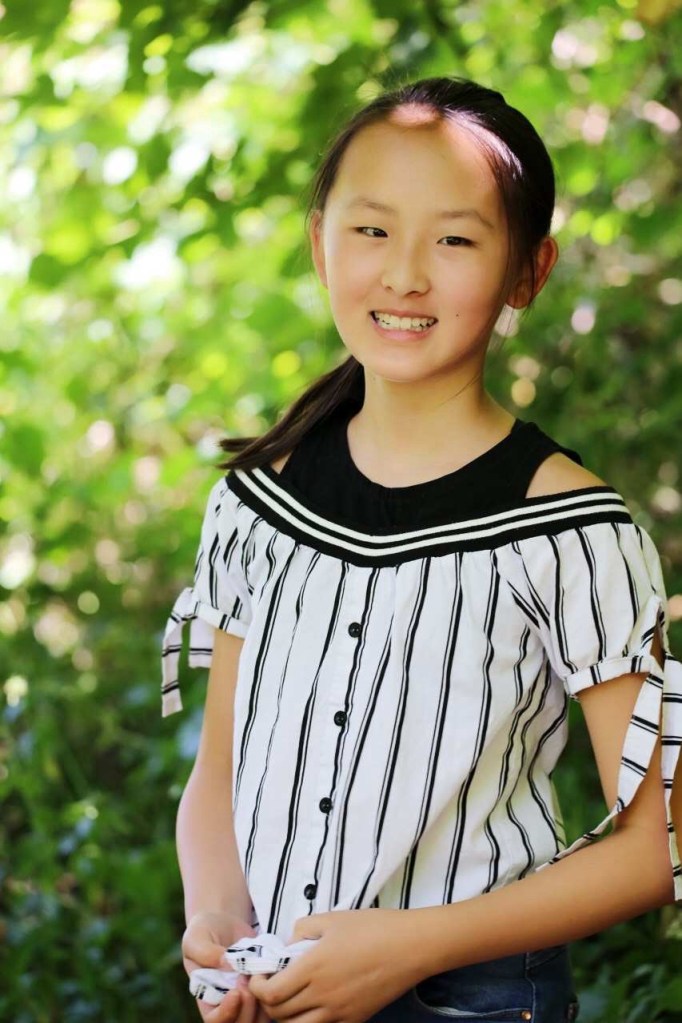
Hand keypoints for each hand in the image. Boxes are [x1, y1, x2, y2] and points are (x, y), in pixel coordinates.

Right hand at [182, 910, 271, 1022]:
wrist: (226, 920)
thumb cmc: (206, 930)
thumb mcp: (196, 937)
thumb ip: (205, 952)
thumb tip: (226, 964)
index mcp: (207, 998)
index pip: (214, 1021)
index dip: (225, 1014)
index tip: (235, 992)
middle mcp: (228, 1003)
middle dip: (247, 1008)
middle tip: (247, 980)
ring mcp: (248, 997)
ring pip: (260, 1019)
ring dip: (263, 1002)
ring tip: (260, 975)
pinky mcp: (265, 988)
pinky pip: (275, 1002)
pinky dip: (277, 991)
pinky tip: (273, 971)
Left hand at [247, 908, 420, 1022]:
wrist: (411, 946)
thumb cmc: (372, 927)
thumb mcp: (332, 918)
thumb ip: (302, 929)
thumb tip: (287, 945)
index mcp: (313, 968)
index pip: (269, 994)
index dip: (257, 986)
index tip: (260, 974)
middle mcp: (322, 996)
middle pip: (279, 1015)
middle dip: (267, 1001)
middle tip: (271, 984)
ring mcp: (339, 1013)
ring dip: (286, 1016)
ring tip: (290, 997)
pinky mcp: (355, 1020)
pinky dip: (310, 1021)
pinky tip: (314, 1003)